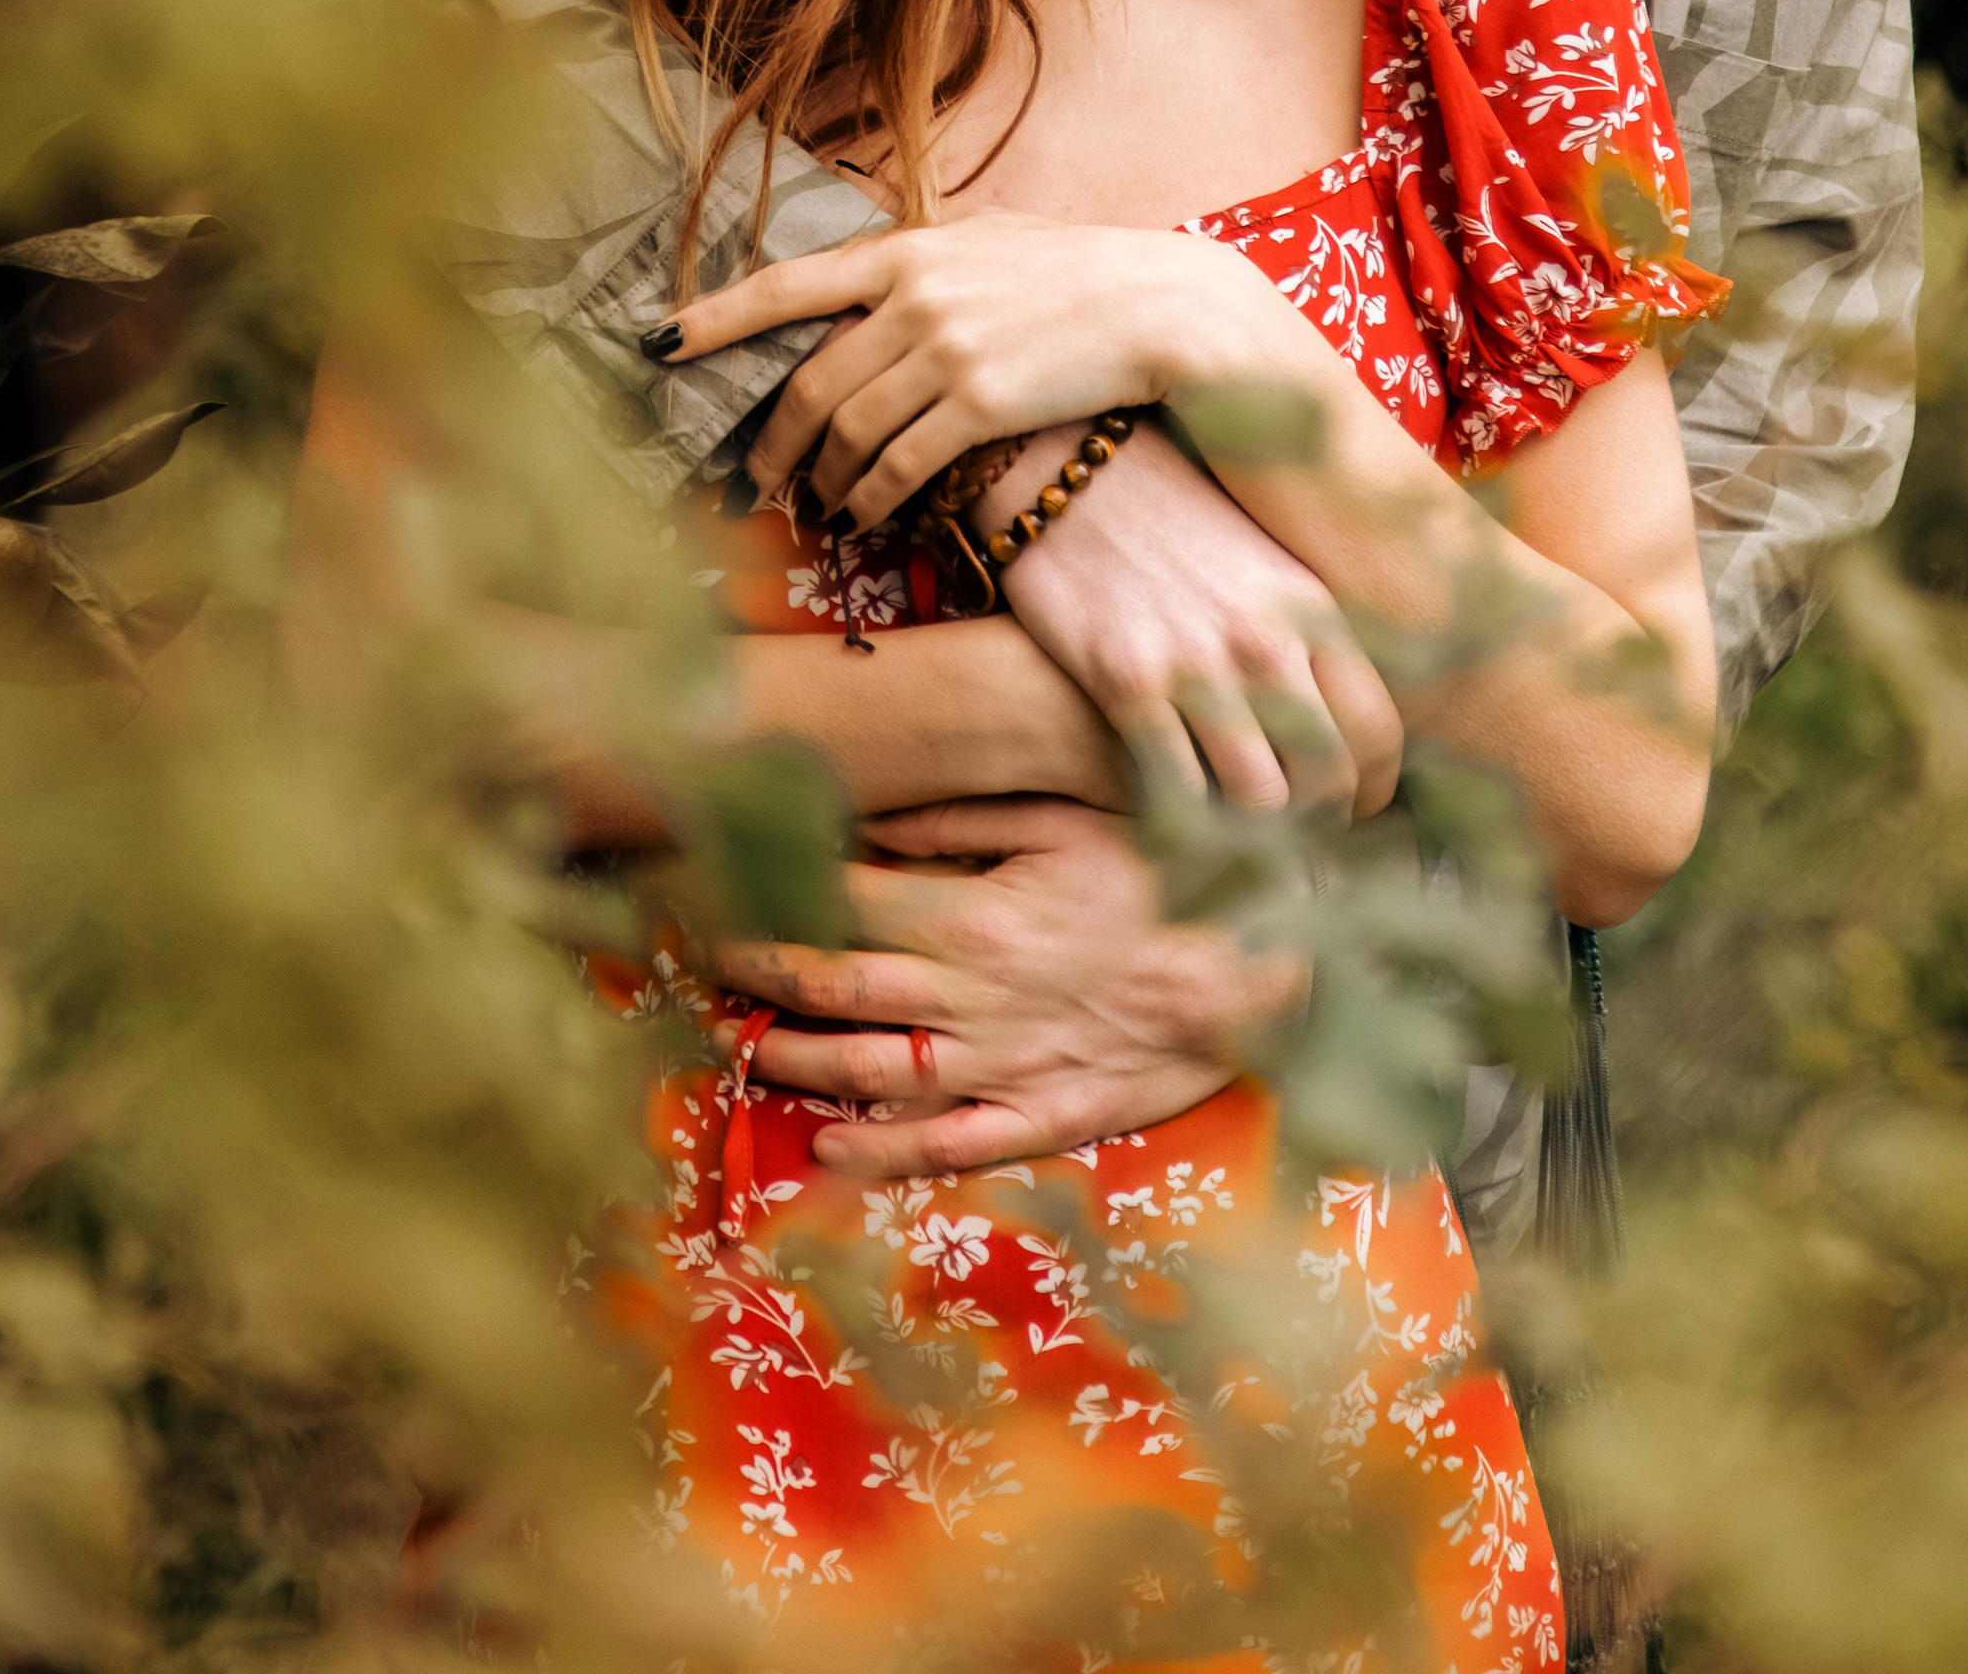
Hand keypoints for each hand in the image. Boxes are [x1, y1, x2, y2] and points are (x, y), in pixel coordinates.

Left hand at [656, 215, 1284, 525]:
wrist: (1163, 305)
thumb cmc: (1078, 271)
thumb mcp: (990, 238)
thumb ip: (920, 257)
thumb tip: (861, 272)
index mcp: (905, 249)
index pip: (785, 286)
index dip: (714, 318)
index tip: (660, 345)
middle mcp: (914, 296)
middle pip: (808, 384)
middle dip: (771, 443)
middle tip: (756, 479)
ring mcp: (946, 350)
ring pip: (846, 433)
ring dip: (821, 482)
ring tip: (815, 508)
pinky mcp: (981, 403)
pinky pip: (898, 467)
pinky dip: (869, 500)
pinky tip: (863, 519)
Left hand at [710, 795, 1302, 1179]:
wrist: (1266, 969)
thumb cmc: (1171, 878)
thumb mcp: (1069, 820)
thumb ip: (965, 816)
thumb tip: (873, 821)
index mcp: (977, 915)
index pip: (839, 906)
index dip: (768, 895)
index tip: (715, 882)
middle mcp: (974, 998)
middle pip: (837, 987)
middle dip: (760, 973)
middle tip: (701, 959)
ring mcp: (1004, 1066)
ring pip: (871, 1071)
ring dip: (797, 1061)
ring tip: (745, 1048)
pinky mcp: (1041, 1116)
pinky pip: (946, 1144)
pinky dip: (880, 1151)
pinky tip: (829, 1146)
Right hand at [993, 419, 1403, 821]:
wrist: (1071, 469)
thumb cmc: (1169, 520)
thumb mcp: (1262, 565)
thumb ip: (1304, 639)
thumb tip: (1332, 725)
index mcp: (1313, 610)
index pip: (1380, 734)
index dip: (1369, 794)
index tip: (1345, 811)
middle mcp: (1267, 641)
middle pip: (1327, 780)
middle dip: (1314, 826)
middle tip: (1287, 837)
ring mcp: (1198, 665)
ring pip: (1259, 801)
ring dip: (1248, 834)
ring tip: (1230, 833)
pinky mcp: (1127, 682)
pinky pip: (1175, 793)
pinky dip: (1180, 823)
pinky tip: (1169, 811)